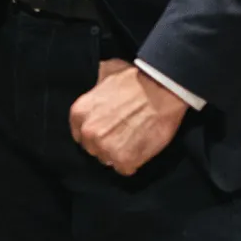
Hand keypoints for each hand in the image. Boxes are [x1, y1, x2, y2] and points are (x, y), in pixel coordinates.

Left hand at [69, 59, 186, 176]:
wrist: (161, 89)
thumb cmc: (135, 79)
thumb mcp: (105, 71)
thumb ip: (94, 83)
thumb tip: (94, 84)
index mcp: (79, 112)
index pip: (79, 133)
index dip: (94, 132)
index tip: (106, 130)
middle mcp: (89, 132)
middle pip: (92, 148)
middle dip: (105, 143)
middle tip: (122, 134)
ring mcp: (106, 148)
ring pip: (107, 159)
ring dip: (118, 153)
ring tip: (133, 141)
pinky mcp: (125, 160)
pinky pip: (124, 169)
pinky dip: (133, 162)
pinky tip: (140, 148)